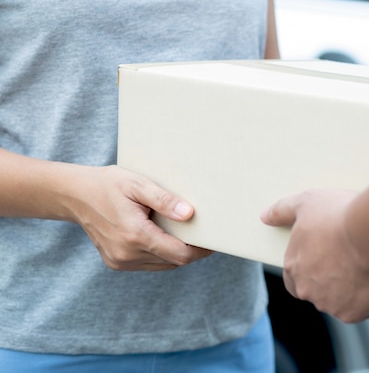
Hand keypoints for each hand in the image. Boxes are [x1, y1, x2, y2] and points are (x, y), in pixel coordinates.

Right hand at [70, 165, 212, 270]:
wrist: (74, 195)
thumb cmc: (108, 184)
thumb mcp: (138, 184)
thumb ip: (164, 200)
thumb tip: (189, 214)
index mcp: (135, 235)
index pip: (180, 255)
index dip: (201, 250)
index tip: (213, 240)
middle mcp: (126, 254)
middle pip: (173, 261)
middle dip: (191, 250)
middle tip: (203, 233)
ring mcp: (119, 261)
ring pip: (162, 265)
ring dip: (175, 253)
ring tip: (184, 233)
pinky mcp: (115, 262)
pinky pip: (148, 264)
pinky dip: (160, 254)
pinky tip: (163, 236)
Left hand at [261, 189, 368, 322]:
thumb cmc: (338, 215)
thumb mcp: (306, 202)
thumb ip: (283, 210)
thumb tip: (265, 216)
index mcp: (293, 267)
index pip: (293, 279)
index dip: (309, 270)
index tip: (326, 258)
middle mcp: (307, 290)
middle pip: (317, 291)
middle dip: (331, 280)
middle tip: (350, 259)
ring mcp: (329, 304)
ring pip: (339, 300)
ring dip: (350, 289)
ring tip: (368, 264)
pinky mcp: (352, 313)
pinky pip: (361, 308)